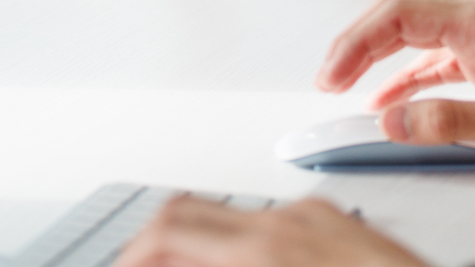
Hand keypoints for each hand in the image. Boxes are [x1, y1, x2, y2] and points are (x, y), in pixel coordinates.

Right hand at [115, 196, 423, 266]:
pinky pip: (273, 225)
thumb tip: (175, 260)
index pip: (168, 230)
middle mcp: (291, 222)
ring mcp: (318, 218)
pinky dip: (242, 247)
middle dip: (152, 244)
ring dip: (199, 245)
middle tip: (141, 264)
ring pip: (230, 219)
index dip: (134, 252)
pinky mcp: (340, 225)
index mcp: (268, 250)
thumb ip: (222, 264)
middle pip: (189, 212)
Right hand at [316, 0, 474, 170]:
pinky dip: (408, 75)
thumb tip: (391, 118)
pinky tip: (390, 98)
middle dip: (358, 43)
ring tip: (344, 84)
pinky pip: (439, 58)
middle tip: (327, 79)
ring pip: (418, 33)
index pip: (400, 14)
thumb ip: (451, 121)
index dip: (357, 43)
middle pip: (403, 14)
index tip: (331, 78)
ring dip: (379, 56)